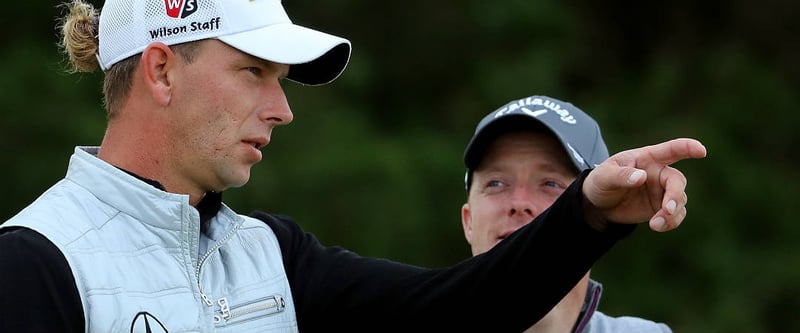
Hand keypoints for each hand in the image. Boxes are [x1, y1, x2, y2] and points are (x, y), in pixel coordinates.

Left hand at [582, 138, 706, 231]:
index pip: (670, 150)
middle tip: (667, 209)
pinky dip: (671, 222)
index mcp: (647, 158)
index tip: (700, 150)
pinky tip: (657, 226)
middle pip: (677, 181)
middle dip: (675, 195)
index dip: (687, 148)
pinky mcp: (662, 208)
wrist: (599, 204)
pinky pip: (676, 215)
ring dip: (672, 213)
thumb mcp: (604, 176)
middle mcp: (659, 173)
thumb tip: (641, 177)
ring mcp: (662, 191)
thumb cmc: (601, 181)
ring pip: (680, 200)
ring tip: (656, 224)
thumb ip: (621, 175)